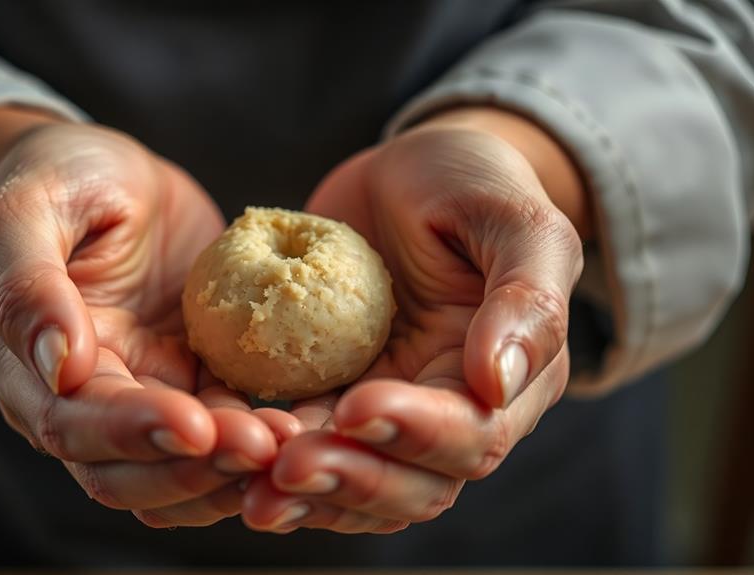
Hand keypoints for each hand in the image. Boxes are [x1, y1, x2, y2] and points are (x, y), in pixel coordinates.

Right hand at [0, 109, 294, 525]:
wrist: (107, 173)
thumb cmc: (57, 177)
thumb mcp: (27, 210)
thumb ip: (28, 283)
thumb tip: (59, 366)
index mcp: (28, 366)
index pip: (72, 421)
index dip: (131, 431)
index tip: (193, 427)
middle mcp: (83, 398)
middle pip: (127, 468)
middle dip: (193, 468)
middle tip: (261, 448)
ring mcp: (143, 394)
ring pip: (178, 467)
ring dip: (230, 471)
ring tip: (292, 444)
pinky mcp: (192, 381)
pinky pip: (224, 428)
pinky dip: (259, 439)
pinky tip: (305, 426)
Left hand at [242, 108, 585, 532]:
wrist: (406, 174)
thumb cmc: (471, 182)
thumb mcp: (514, 219)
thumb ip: (527, 299)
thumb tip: (495, 385)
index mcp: (507, 383)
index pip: (471, 435)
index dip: (417, 434)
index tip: (357, 408)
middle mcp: (448, 415)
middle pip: (411, 485)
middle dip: (352, 481)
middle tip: (288, 466)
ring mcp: (385, 413)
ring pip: (354, 486)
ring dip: (306, 494)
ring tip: (251, 491)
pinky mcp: (330, 398)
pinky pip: (304, 447)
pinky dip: (270, 464)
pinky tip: (227, 458)